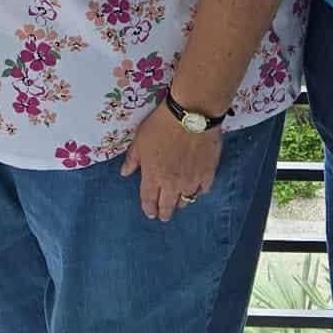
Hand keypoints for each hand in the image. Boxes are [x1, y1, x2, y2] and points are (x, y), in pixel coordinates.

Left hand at [121, 101, 224, 221]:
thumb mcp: (140, 140)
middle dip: (164, 212)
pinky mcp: (208, 174)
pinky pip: (203, 190)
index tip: (150, 213)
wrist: (191, 116)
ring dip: (180, 202)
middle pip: (167, 206)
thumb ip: (132, 159)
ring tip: (179, 203)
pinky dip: (198, 191)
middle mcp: (172, 184)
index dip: (148, 209)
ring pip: (186, 200)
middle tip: (163, 216)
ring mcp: (191, 180)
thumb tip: (124, 173)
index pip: (149, 200)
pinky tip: (197, 189)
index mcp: (153, 176)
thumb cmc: (161, 125)